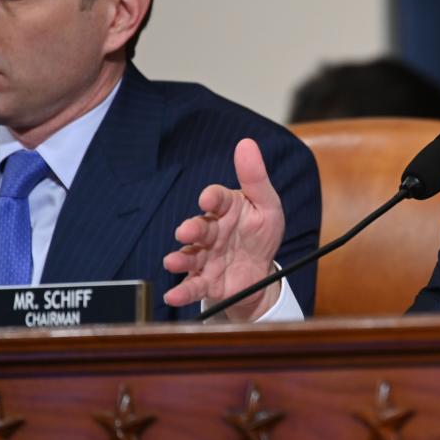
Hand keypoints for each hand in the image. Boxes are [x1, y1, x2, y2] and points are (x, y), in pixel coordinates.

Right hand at [163, 138, 285, 320]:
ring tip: (172, 262)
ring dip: (180, 259)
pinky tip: (173, 295)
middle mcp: (212, 231)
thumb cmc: (260, 233)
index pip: (218, 199)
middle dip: (192, 229)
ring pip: (190, 256)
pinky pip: (193, 285)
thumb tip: (247, 143)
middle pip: (200, 228)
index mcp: (227, 209)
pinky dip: (182, 291)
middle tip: (186, 231)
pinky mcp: (206, 280)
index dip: (213, 198)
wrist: (261, 271)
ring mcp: (206, 256)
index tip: (209, 198)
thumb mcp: (267, 205)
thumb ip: (256, 177)